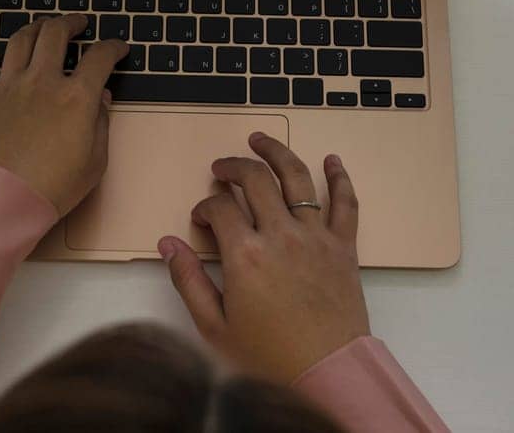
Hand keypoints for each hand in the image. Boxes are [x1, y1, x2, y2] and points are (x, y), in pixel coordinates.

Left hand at [0, 14, 128, 216]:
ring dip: (34, 28)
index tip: (118, 48)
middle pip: (56, 34)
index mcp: (76, 97)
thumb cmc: (51, 189)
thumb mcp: (94, 164)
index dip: (113, 48)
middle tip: (78, 22)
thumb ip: (101, 126)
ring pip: (20, 41)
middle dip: (70, 22)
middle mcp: (42, 82)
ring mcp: (8, 86)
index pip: (100, 58)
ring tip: (43, 26)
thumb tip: (102, 100)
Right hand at [159, 132, 368, 384]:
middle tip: (221, 167)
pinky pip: (345, 203)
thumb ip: (188, 280)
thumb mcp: (215, 325)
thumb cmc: (269, 356)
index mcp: (246, 255)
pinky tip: (331, 160)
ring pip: (297, 178)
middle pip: (255, 179)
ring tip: (261, 139)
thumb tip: (167, 243)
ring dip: (276, 152)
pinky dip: (339, 177)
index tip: (201, 219)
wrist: (327, 374)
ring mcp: (316, 237)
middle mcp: (281, 236)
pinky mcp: (344, 247)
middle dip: (233, 166)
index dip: (205, 206)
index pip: (220, 207)